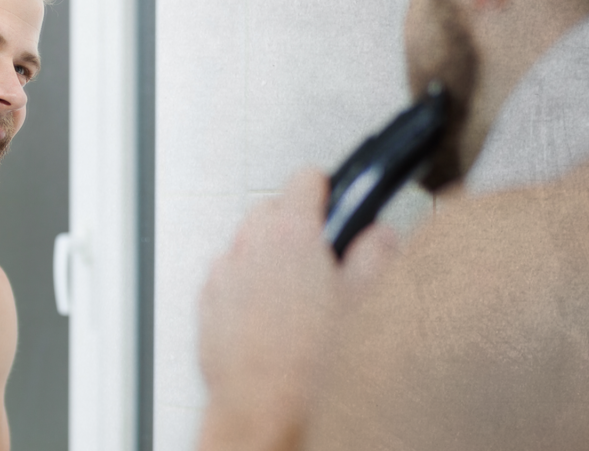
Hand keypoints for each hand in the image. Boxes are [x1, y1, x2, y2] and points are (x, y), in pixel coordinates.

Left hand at [197, 168, 396, 449]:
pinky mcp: (208, 303)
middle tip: (322, 254)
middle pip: (272, 207)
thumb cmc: (310, 364)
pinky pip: (227, 276)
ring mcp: (224, 273)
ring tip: (297, 290)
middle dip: (296, 223)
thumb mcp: (368, 302)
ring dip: (268, 253)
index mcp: (293, 235)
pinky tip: (268, 314)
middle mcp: (251, 246)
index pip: (307, 179)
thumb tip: (380, 236)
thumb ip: (378, 255)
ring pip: (246, 242)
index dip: (328, 188)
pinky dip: (244, 283)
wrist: (263, 409)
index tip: (337, 202)